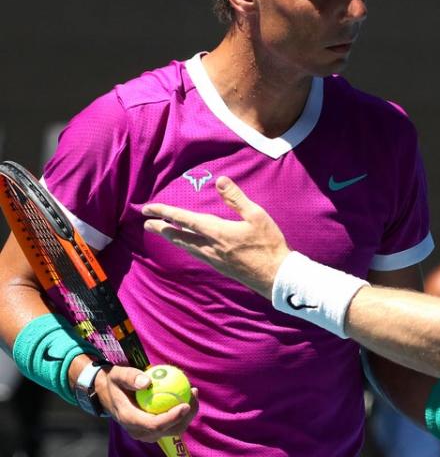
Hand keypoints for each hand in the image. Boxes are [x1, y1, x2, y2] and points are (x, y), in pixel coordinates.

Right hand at [96, 365, 197, 442]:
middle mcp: (138, 431)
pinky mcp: (153, 430)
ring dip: (188, 414)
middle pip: (169, 431)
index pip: (154, 425)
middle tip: (193, 394)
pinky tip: (189, 395)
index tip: (186, 405)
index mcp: (129, 419)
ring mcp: (147, 432)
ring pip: (174, 429)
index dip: (172, 418)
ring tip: (193, 392)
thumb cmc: (115, 382)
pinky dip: (183, 412)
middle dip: (186, 416)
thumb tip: (146, 382)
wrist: (110, 394)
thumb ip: (130, 377)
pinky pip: (172, 424)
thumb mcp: (117, 374)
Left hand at [142, 176, 288, 298]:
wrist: (276, 275)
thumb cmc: (268, 244)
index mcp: (217, 232)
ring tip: (163, 232)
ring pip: (186, 246)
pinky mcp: (219, 266)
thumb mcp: (257, 216)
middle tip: (146, 223)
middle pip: (179, 236)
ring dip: (173, 238)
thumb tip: (220, 181)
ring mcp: (213, 259)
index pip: (184, 220)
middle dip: (161, 229)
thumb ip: (236, 199)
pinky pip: (196, 253)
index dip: (165, 213)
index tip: (148, 209)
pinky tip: (188, 245)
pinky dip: (186, 246)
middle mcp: (210, 247)